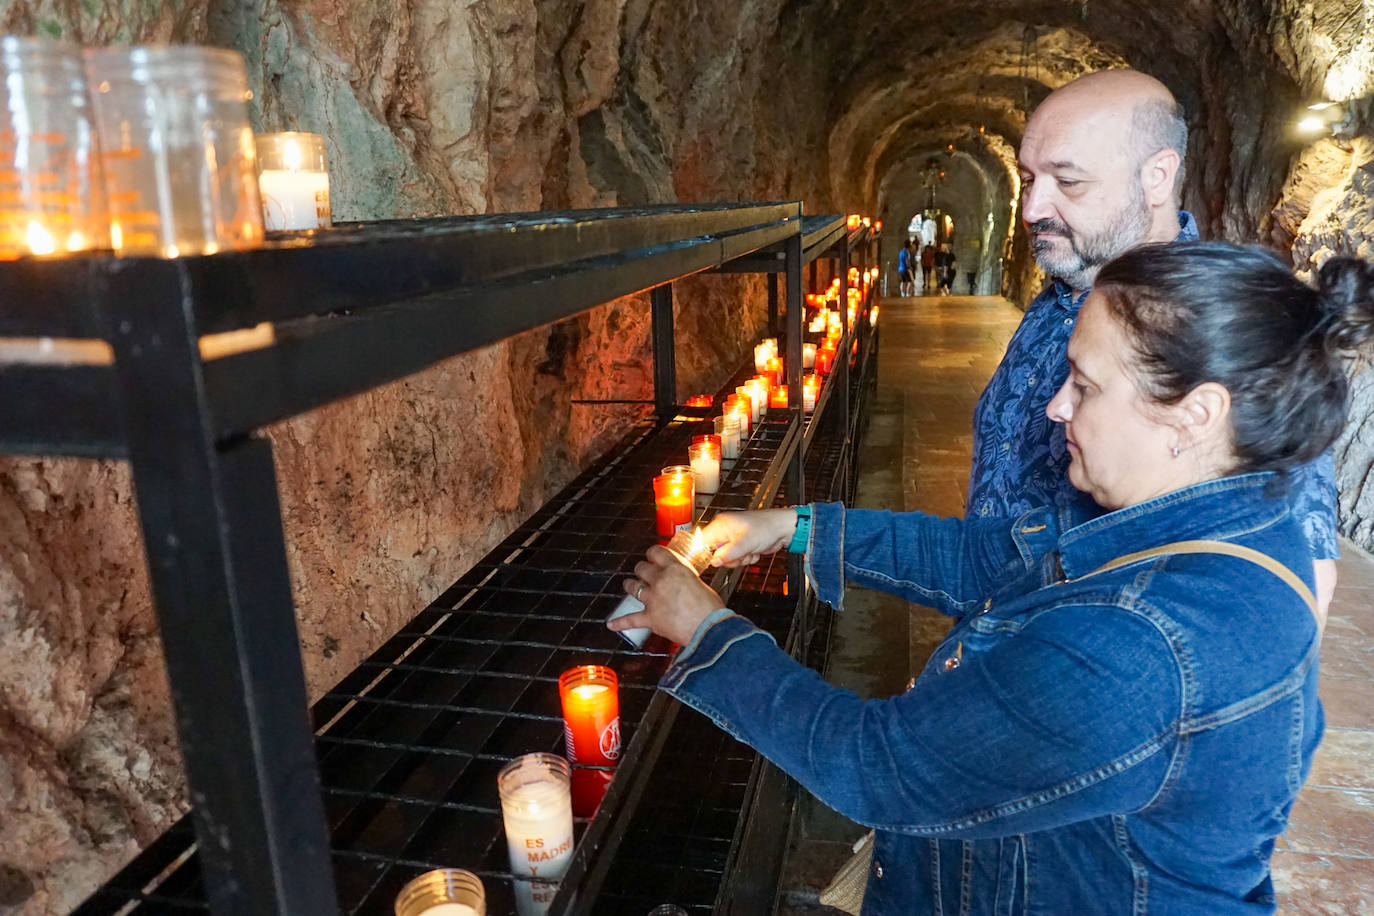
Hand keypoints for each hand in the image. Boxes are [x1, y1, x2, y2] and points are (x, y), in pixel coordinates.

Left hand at [609, 545, 724, 644]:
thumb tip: (682, 583)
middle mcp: (661, 580)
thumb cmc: (710, 609)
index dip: (652, 553)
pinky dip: (620, 623)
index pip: (656, 552)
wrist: (708, 629)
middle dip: (642, 569)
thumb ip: (686, 580)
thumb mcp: (699, 583)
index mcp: (675, 568)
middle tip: (645, 573)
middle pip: (641, 568)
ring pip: (633, 587)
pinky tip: (611, 624)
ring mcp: (653, 599)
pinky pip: (630, 619)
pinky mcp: (650, 618)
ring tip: (630, 586)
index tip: (652, 556)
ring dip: (631, 585)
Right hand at [700, 508, 798, 566]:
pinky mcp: (742, 545)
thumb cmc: (767, 527)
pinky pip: (738, 558)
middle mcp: (725, 530)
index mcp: (721, 525)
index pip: (703, 542)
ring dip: (740, 559)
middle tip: (741, 553)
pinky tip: (754, 550)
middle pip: (716, 553)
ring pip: (728, 558)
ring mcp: (734, 538)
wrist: (783, 529)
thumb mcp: (745, 542)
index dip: (705, 553)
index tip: (710, 562)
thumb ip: (727, 553)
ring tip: (750, 550)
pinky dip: (747, 558)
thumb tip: (713, 561)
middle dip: (730, 558)